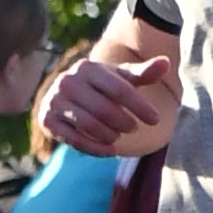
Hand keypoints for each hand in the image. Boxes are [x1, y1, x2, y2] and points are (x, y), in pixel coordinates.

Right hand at [35, 47, 168, 155]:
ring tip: (118, 135)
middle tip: (134, 128)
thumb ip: (143, 73)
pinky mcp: (47, 120)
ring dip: (110, 135)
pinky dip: (95, 148)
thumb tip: (166, 63)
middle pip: (105, 109)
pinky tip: (109, 149)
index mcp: (88, 67)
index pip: (120, 89)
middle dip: (125, 122)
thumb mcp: (121, 78)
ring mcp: (55, 101)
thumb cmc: (102, 86)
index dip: (140, 106)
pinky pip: (74, 140)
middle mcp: (68, 81)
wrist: (65, 93)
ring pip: (90, 125)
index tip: (156, 120)